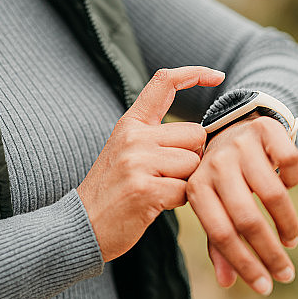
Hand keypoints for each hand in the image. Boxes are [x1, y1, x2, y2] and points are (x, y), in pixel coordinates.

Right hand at [77, 66, 224, 261]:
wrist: (80, 226)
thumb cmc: (113, 190)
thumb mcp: (127, 150)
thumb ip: (156, 136)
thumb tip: (200, 134)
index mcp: (131, 123)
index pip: (164, 82)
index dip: (194, 73)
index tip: (218, 75)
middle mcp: (134, 136)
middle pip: (195, 134)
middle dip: (193, 157)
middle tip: (167, 175)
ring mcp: (138, 162)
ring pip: (194, 163)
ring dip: (186, 182)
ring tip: (158, 190)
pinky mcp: (144, 189)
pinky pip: (186, 191)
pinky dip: (178, 202)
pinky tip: (155, 205)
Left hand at [187, 112, 297, 295]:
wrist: (232, 126)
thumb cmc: (223, 178)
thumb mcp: (213, 204)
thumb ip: (219, 241)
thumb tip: (228, 283)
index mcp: (197, 188)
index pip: (221, 234)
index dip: (245, 264)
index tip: (266, 286)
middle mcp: (216, 165)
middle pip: (247, 218)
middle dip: (270, 253)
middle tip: (286, 274)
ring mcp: (240, 145)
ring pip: (273, 194)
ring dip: (287, 224)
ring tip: (290, 240)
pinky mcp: (264, 129)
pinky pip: (290, 162)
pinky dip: (293, 180)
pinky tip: (288, 187)